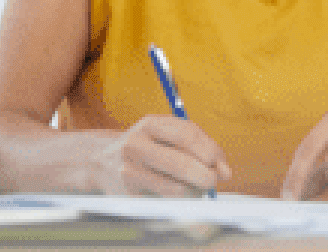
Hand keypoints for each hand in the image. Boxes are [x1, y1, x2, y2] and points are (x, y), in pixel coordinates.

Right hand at [93, 114, 231, 196]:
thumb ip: (198, 145)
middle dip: (206, 176)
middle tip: (213, 181)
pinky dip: (179, 202)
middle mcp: (136, 145)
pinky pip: (165, 203)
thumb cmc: (146, 146)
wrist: (101, 161)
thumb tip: (225, 171)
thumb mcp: (165, 134)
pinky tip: (176, 193)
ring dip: (193, 192)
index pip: (188, 135)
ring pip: (175, 189)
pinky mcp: (127, 194)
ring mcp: (129, 171)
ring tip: (194, 187)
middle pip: (181, 164)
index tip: (222, 166)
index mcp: (150, 124)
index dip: (211, 151)